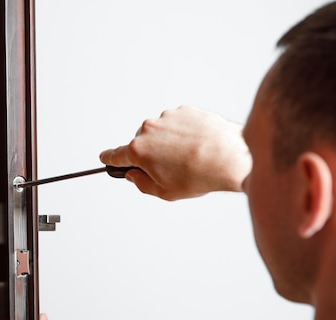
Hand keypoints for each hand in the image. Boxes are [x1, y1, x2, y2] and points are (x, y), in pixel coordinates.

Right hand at [99, 106, 251, 200]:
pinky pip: (178, 123)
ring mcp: (168, 117)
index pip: (116, 154)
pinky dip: (184, 133)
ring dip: (168, 143)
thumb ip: (141, 183)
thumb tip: (135, 175)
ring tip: (189, 157)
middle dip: (150, 154)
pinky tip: (196, 145)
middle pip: (141, 143)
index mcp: (139, 150)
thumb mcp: (164, 192)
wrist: (231, 157)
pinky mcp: (186, 110)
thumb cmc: (200, 175)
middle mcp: (149, 129)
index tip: (105, 157)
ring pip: (160, 132)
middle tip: (170, 169)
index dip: (109, 158)